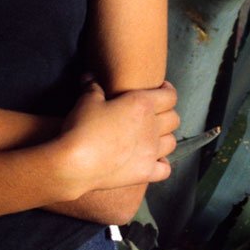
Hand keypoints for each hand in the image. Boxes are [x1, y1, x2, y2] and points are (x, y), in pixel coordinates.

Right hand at [54, 81, 179, 197]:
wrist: (76, 162)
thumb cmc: (82, 127)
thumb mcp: (87, 100)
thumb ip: (93, 87)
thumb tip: (90, 77)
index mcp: (142, 104)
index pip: (170, 95)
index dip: (168, 90)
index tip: (162, 89)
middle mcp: (152, 127)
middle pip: (174, 118)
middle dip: (167, 113)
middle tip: (156, 113)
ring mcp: (151, 152)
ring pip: (172, 142)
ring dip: (165, 137)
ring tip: (154, 136)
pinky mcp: (146, 172)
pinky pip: (166, 168)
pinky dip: (162, 163)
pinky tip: (153, 160)